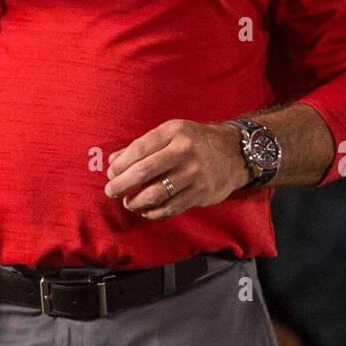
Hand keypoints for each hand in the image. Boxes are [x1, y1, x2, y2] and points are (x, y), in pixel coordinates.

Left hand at [104, 119, 250, 219]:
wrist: (234, 153)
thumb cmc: (194, 141)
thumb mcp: (171, 133)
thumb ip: (143, 145)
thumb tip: (113, 161)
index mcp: (174, 132)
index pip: (139, 149)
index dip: (120, 165)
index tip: (111, 173)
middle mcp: (184, 151)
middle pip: (144, 171)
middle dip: (122, 184)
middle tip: (111, 190)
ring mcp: (194, 174)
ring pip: (156, 193)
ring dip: (136, 201)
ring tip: (128, 202)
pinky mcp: (201, 193)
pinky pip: (171, 207)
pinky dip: (153, 212)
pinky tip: (145, 210)